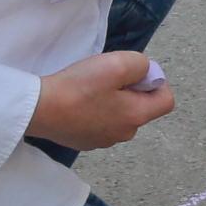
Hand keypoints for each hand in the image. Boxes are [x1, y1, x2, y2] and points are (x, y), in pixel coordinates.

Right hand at [27, 50, 174, 151]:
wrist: (38, 109)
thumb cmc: (79, 87)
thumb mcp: (117, 63)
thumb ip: (140, 64)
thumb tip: (145, 72)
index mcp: (136, 117)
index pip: (166, 101)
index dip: (156, 82)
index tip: (133, 72)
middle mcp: (124, 134)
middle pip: (141, 107)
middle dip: (130, 89)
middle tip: (107, 77)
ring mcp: (102, 140)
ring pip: (119, 114)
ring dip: (111, 99)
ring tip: (89, 88)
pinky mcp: (83, 141)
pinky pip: (100, 121)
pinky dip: (95, 110)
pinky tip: (77, 101)